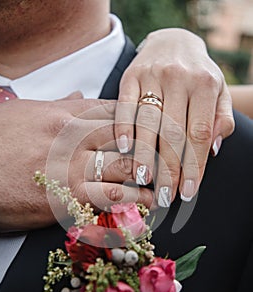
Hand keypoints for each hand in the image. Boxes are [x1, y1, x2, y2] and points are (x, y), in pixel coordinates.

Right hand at [0, 98, 152, 231]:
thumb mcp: (26, 111)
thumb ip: (60, 103)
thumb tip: (82, 95)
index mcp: (66, 113)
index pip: (118, 111)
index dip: (143, 121)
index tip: (157, 131)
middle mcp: (75, 136)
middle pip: (129, 137)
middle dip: (154, 149)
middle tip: (170, 160)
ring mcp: (73, 167)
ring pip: (127, 166)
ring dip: (150, 177)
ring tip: (163, 184)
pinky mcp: (68, 198)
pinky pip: (113, 197)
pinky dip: (135, 201)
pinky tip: (147, 204)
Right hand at [114, 28, 233, 205]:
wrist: (173, 42)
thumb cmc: (198, 74)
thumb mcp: (219, 92)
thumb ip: (221, 119)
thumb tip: (212, 149)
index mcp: (205, 84)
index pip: (199, 133)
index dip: (194, 165)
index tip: (188, 190)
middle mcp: (179, 78)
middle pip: (173, 133)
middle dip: (170, 169)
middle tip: (166, 195)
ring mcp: (152, 75)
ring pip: (148, 123)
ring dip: (145, 154)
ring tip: (144, 179)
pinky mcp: (129, 76)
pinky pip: (124, 105)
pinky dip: (123, 128)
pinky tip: (123, 148)